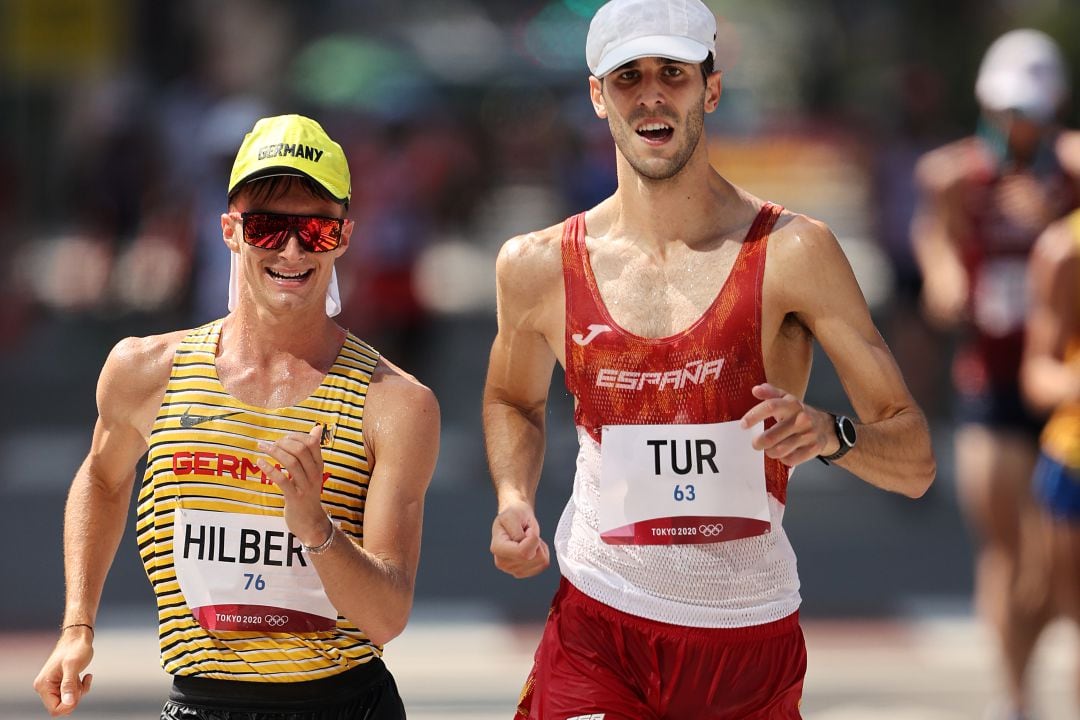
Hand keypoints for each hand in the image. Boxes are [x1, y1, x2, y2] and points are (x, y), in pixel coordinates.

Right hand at [33, 628, 93, 715]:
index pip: (55, 709)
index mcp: (43, 685)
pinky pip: (71, 694)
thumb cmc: (76, 649)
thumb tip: (68, 702)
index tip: (79, 691)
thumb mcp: (73, 666)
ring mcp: (52, 685)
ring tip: (82, 678)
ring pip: (67, 700)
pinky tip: (86, 676)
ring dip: (78, 692)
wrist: (78, 637)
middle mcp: (45, 687)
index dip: (69, 704)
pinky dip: (80, 688)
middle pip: (61, 706)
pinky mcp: (60, 683)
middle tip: (80, 683)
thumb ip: (69, 685)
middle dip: (74, 697)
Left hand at [257, 425, 330, 546]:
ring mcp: (305, 486)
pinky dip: (270, 469)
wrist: (311, 522)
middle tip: (270, 444)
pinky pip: (282, 480)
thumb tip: (317, 428)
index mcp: (319, 465)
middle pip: (301, 450)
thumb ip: (313, 450)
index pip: (311, 443)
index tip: (282, 438)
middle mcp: (314, 474)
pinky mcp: (295, 498)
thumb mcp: (313, 471)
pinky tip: (260, 462)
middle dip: (283, 442)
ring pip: (292, 463)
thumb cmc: (308, 493)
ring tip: (262, 447)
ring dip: (274, 452)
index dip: (295, 436)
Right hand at [490, 500, 549, 578]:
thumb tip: (524, 545)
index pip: (522, 552)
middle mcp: (502, 562)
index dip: (531, 538)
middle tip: (527, 534)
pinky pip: (544, 564)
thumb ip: (517, 530)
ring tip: (529, 539)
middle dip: (535, 542)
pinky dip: (542, 553)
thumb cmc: (513, 515)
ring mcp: (512, 570)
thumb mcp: (513, 515)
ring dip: (539, 547)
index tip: (526, 530)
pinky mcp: (523, 572)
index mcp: (497, 548)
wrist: (515, 519)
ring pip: (541, 562)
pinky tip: (532, 547)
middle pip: (533, 558)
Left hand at [740, 383, 834, 465]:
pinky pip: (790, 459)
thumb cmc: (799, 414)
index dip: (754, 416)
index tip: (743, 424)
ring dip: (769, 452)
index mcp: (792, 404)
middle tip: (756, 443)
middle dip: (758, 443)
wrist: (825, 427)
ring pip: (779, 450)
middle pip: (771, 436)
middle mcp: (801, 419)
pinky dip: (783, 459)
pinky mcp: (813, 449)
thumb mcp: (786, 399)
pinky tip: (783, 453)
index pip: (770, 406)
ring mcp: (808, 434)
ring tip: (769, 448)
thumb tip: (756, 390)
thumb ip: (770, 393)